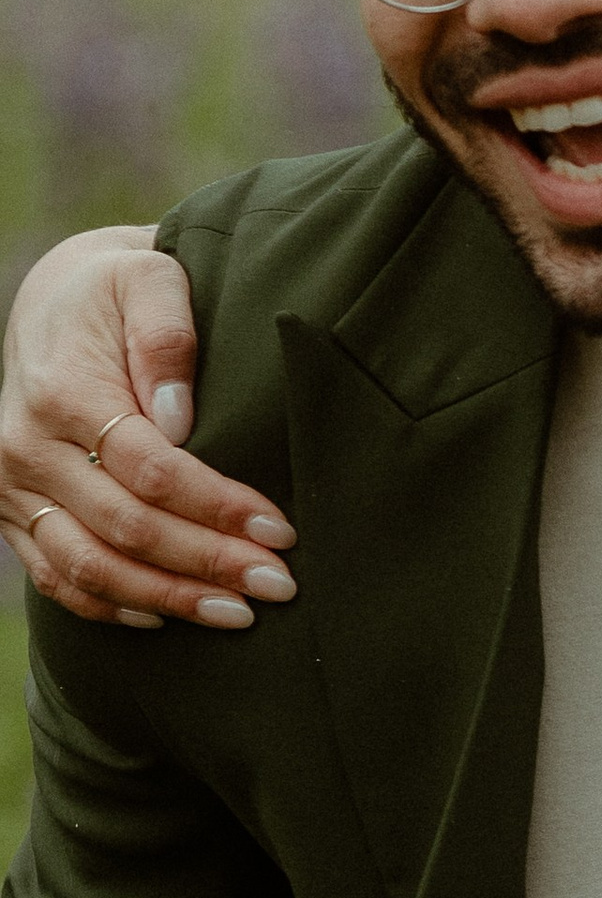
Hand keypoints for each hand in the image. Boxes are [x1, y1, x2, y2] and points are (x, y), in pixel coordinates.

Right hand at [1, 231, 295, 631]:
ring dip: (166, 598)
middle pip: (125, 526)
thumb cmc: (118, 291)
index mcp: (63, 392)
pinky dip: (109, 606)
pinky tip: (165, 618)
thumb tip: (180, 419)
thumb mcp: (148, 279)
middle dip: (207, 562)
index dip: (217, 506)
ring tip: (237, 614)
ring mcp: (12, 487)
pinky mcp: (12, 512)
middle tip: (279, 585)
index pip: (149, 469)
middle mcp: (27, 448)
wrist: (53, 304)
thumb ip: (167, 337)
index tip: (280, 529)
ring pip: (88, 566)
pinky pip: (55, 576)